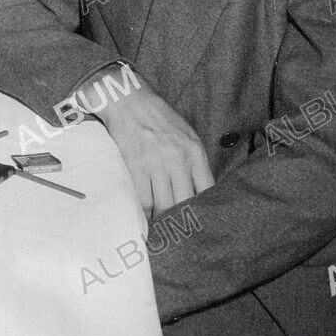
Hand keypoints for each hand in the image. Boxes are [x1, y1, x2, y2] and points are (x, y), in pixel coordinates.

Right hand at [90, 67, 214, 218]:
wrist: (128, 100)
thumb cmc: (157, 118)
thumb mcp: (185, 135)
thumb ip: (193, 162)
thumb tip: (197, 193)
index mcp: (195, 152)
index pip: (207, 192)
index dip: (203, 212)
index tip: (198, 224)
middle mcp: (179, 160)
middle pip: (185, 203)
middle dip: (181, 222)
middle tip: (178, 235)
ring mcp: (156, 164)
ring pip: (163, 206)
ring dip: (162, 222)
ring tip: (161, 232)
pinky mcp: (135, 167)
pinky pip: (142, 200)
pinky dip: (144, 214)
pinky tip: (145, 221)